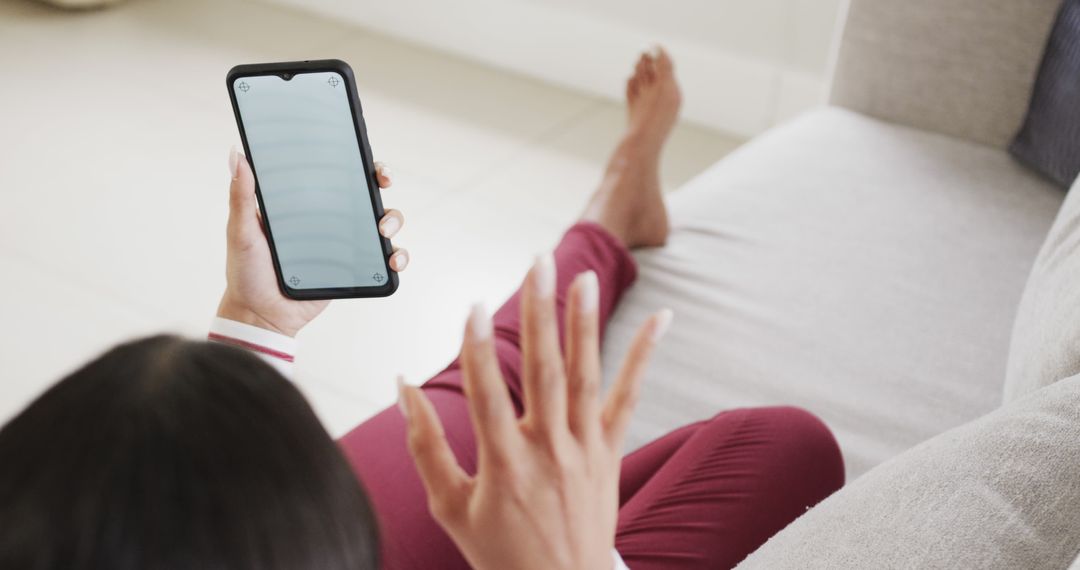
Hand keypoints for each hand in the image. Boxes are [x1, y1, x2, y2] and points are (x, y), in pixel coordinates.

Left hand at [217, 147, 409, 336]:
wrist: (262, 315)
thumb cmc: (247, 273)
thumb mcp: (241, 232)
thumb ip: (241, 196)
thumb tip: (237, 154)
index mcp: (305, 204)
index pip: (334, 172)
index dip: (353, 158)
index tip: (362, 152)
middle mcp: (330, 219)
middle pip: (366, 191)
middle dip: (382, 180)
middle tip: (382, 183)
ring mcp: (345, 244)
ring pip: (383, 221)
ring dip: (393, 219)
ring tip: (383, 231)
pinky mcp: (356, 269)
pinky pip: (386, 258)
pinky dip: (398, 255)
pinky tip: (392, 260)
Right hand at [400, 254, 671, 569]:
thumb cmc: (499, 551)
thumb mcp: (449, 506)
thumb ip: (424, 446)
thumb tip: (403, 388)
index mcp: (504, 465)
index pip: (487, 396)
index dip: (477, 349)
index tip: (472, 306)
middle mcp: (549, 452)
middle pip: (543, 372)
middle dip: (539, 313)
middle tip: (537, 263)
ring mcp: (585, 450)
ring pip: (585, 377)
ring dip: (584, 324)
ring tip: (583, 277)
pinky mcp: (611, 453)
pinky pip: (628, 398)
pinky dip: (644, 357)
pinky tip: (660, 319)